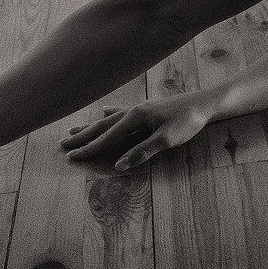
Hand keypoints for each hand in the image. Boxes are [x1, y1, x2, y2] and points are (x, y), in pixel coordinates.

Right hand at [59, 92, 212, 171]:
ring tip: (74, 129)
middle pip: (102, 126)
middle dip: (82, 136)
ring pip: (109, 119)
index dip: (89, 149)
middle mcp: (133, 111)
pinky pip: (122, 112)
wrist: (205, 102)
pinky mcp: (147, 108)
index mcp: (135, 118)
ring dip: (91, 126)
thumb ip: (142, 152)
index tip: (71, 157)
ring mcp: (139, 108)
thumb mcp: (167, 139)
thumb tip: (119, 166)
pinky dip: (110, 114)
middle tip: (62, 144)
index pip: (107, 138)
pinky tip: (104, 111)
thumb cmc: (189, 120)